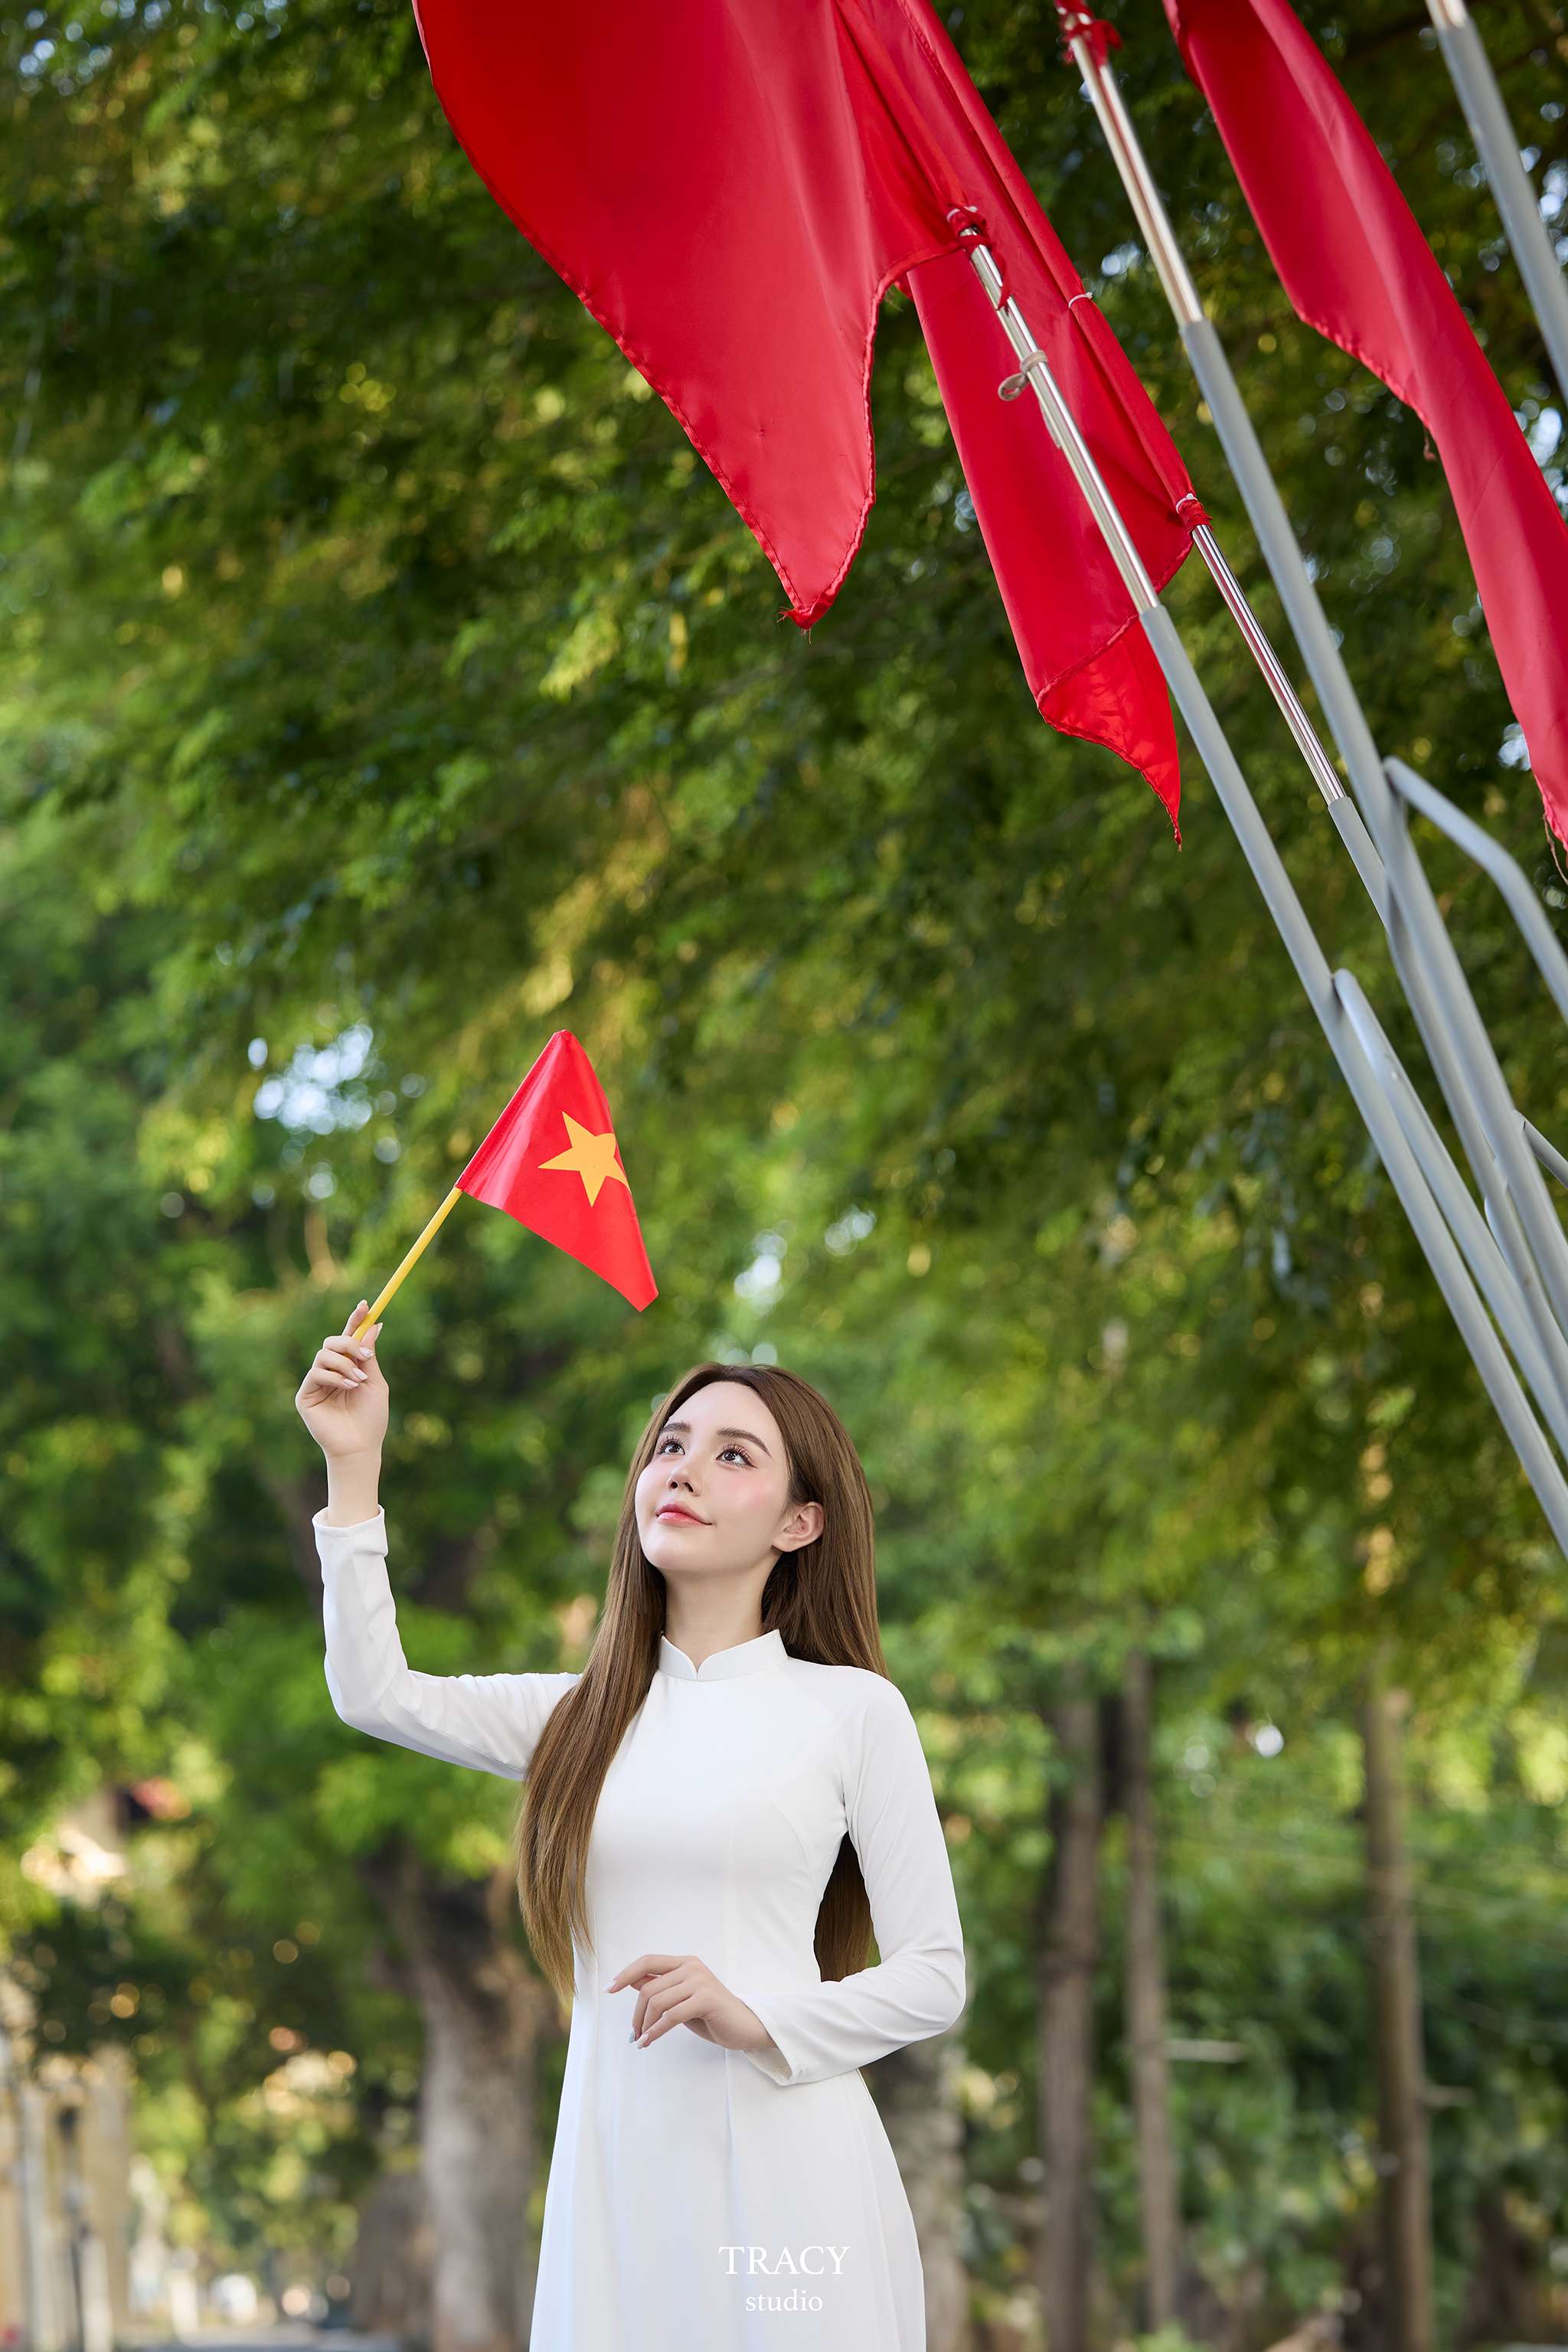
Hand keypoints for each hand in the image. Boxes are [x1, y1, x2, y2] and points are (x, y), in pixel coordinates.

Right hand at [294, 1299, 387, 1461]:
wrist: (361, 1446)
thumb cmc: (371, 1418)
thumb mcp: (375, 1381)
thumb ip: (369, 1355)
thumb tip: (375, 1324)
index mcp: (348, 1367)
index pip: (348, 1338)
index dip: (355, 1321)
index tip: (366, 1305)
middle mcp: (330, 1372)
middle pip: (331, 1342)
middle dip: (349, 1342)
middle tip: (365, 1355)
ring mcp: (316, 1383)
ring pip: (323, 1355)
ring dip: (344, 1364)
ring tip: (358, 1380)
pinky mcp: (305, 1396)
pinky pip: (315, 1373)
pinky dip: (334, 1376)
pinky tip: (348, 1387)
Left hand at [607, 1952, 775, 2057]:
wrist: (744, 2027)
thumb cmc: (711, 2015)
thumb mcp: (680, 2000)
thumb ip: (660, 1988)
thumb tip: (630, 1981)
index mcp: (685, 1962)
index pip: (648, 1961)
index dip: (626, 1973)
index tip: (609, 1989)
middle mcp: (691, 1966)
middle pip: (649, 1988)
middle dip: (636, 2014)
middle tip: (633, 2033)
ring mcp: (700, 1981)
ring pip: (657, 2002)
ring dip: (644, 2025)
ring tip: (641, 2040)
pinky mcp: (706, 1998)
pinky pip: (671, 2016)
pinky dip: (655, 2031)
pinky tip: (648, 2042)